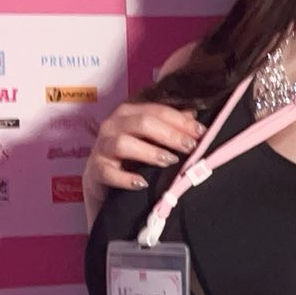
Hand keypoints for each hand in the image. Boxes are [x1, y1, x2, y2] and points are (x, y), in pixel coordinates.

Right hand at [83, 100, 202, 199]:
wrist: (103, 184)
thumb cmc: (131, 158)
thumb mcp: (151, 140)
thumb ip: (170, 127)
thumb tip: (193, 116)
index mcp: (128, 113)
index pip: (157, 110)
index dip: (180, 120)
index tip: (201, 132)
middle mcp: (112, 125)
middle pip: (142, 122)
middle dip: (170, 134)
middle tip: (190, 147)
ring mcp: (101, 147)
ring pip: (123, 143)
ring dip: (149, 152)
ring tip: (169, 161)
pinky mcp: (95, 170)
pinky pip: (108, 172)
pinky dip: (125, 178)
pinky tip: (142, 183)